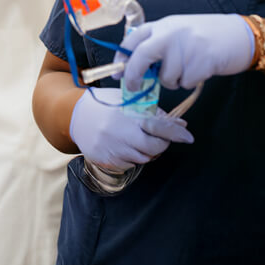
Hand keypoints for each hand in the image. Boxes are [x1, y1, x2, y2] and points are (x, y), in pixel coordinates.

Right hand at [70, 87, 192, 170]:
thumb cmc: (106, 104)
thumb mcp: (129, 100)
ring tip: (136, 137)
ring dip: (146, 150)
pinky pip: (129, 164)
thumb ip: (153, 111)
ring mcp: (112, 150)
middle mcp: (120, 134)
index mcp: (127, 115)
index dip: (176, 133)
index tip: (188, 136)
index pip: (158, 127)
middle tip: (159, 136)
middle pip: (153, 148)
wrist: (76, 115)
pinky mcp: (106, 161)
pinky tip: (124, 144)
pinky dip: (132, 156)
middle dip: (161, 143)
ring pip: (142, 158)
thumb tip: (179, 124)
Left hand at [121, 14, 253, 92]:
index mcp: (163, 24)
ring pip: (166, 76)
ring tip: (188, 68)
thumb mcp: (178, 31)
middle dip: (134, 75)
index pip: (133, 39)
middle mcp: (171, 33)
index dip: (121, 57)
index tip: (117, 72)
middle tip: (133, 87)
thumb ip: (159, 44)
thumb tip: (137, 68)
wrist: (239, 35)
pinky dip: (189, 81)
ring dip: (173, 80)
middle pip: (141, 56)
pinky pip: (184, 82)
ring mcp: (185, 47)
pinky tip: (201, 69)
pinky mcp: (199, 62)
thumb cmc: (206, 36)